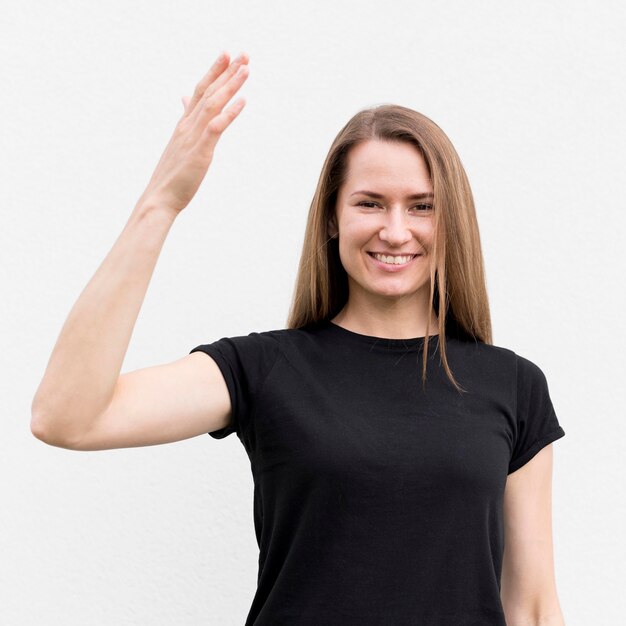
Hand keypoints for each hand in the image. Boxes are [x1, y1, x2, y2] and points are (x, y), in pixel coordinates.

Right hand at [139, 51, 248, 214]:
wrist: (159, 199)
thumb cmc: (171, 175)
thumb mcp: (179, 146)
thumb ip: (185, 123)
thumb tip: (184, 104)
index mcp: (184, 124)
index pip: (199, 91)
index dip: (213, 72)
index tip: (226, 54)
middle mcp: (187, 126)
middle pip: (208, 92)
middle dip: (226, 72)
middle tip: (243, 53)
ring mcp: (193, 138)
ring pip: (213, 105)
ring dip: (230, 86)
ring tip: (245, 69)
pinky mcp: (200, 153)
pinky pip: (216, 128)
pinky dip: (229, 113)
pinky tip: (243, 101)